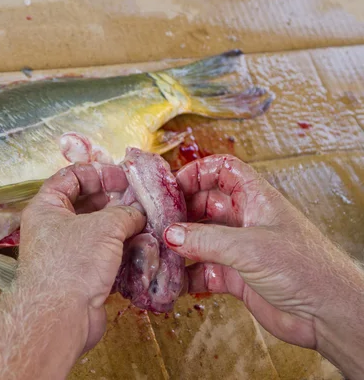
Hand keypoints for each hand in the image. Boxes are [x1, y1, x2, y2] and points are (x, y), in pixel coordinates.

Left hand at [18, 163, 145, 351]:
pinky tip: (143, 249)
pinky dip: (123, 252)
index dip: (98, 173)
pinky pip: (105, 256)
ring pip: (100, 233)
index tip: (123, 178)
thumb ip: (125, 213)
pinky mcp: (82, 276)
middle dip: (116, 202)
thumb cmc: (72, 263)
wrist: (61, 318)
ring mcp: (68, 254)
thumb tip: (138, 213)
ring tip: (146, 225)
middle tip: (140, 201)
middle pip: (87, 205)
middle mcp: (54, 229)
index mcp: (47, 208)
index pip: (71, 177)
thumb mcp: (104, 226)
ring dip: (123, 229)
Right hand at [162, 155, 363, 376]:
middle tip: (157, 222)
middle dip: (179, 211)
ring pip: (199, 238)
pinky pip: (202, 270)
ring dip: (179, 245)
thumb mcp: (250, 247)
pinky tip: (173, 279)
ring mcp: (238, 249)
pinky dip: (186, 274)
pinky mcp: (234, 276)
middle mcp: (245, 220)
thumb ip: (206, 240)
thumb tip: (170, 234)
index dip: (197, 172)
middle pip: (203, 204)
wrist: (328, 314)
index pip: (222, 170)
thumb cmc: (305, 268)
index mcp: (256, 198)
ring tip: (159, 251)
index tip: (172, 185)